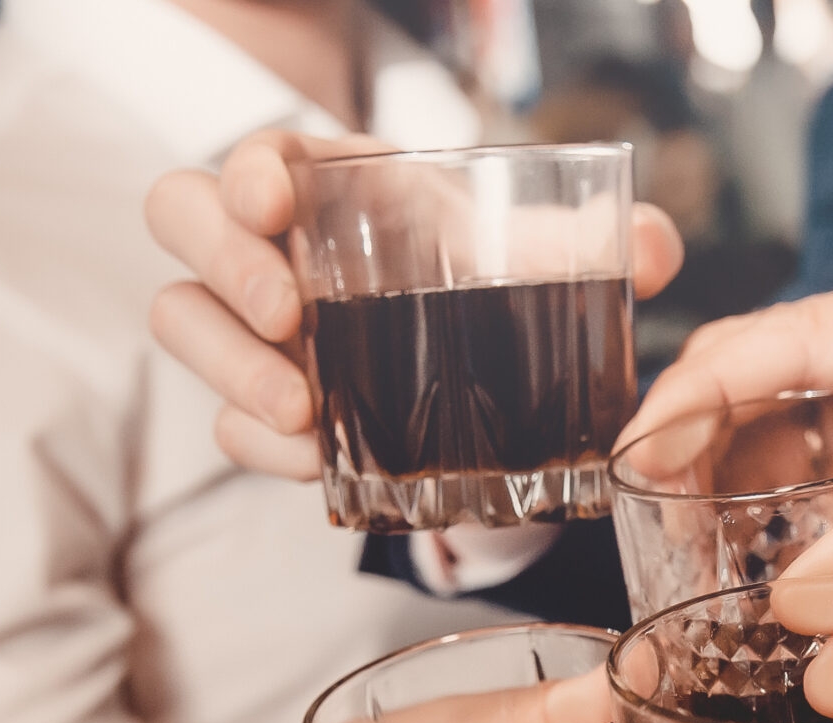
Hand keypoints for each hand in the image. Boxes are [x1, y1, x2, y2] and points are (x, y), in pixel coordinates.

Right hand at [148, 131, 688, 480]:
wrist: (480, 365)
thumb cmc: (484, 276)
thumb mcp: (539, 255)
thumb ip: (596, 243)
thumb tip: (651, 250)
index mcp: (328, 180)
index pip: (257, 151)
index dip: (249, 169)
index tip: (275, 198)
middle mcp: (269, 243)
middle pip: (183, 220)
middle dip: (224, 264)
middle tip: (289, 318)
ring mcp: (248, 324)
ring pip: (181, 319)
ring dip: (230, 366)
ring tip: (303, 411)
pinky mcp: (256, 401)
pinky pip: (224, 418)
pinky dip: (259, 440)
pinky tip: (314, 461)